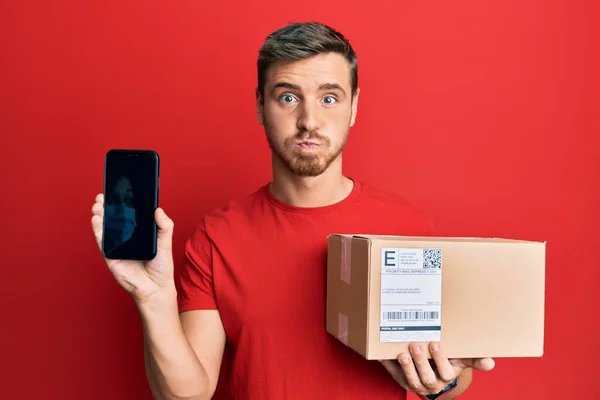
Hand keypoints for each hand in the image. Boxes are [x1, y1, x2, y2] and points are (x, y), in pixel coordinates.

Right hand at [91, 193, 175, 302]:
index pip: (130, 214)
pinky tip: (96, 218)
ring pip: (106, 226)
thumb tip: (158, 209)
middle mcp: (127, 236)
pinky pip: (102, 240)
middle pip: (115, 217)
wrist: (155, 287)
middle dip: (108, 205)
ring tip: (98, 203)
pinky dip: (98, 229)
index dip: (124, 202)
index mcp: (139, 231)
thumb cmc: (161, 266)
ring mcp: (117, 245)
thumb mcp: (165, 243)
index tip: (119, 190)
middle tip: (105, 195)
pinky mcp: (110, 254)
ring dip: (100, 214)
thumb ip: (165, 226)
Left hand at [380, 342, 494, 397]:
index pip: (446, 371)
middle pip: (426, 376)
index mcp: (447, 376)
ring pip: (411, 379)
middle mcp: (432, 383)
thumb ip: (474, 359)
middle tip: (416, 345)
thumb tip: (491, 363)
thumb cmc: (446, 362)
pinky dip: (387, 364)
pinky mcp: (400, 378)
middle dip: (420, 362)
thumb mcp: (460, 359)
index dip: (440, 359)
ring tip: (402, 353)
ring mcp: (415, 382)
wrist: (431, 373)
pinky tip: (383, 354)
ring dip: (406, 367)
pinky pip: (393, 373)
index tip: (435, 343)